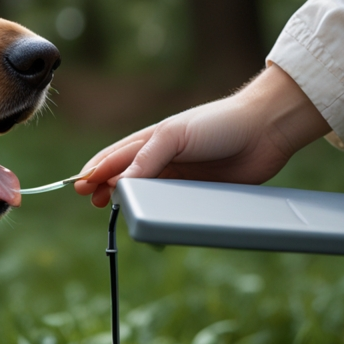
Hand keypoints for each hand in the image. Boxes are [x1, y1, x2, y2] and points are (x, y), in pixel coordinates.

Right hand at [74, 65, 330, 206]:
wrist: (264, 130)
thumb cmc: (216, 124)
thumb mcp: (174, 136)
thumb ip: (146, 158)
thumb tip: (118, 182)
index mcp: (153, 139)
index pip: (116, 156)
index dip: (96, 170)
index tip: (79, 186)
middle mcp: (164, 158)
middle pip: (126, 176)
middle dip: (105, 186)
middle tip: (91, 201)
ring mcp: (181, 176)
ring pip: (146, 193)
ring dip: (129, 201)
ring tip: (112, 211)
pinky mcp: (200, 192)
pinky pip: (172, 205)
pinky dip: (157, 212)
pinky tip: (150, 219)